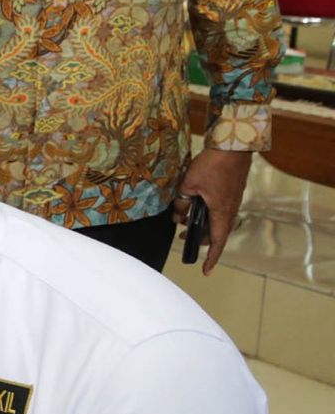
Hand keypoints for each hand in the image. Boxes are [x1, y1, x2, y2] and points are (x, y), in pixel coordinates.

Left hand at [171, 148, 252, 274]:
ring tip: (183, 216)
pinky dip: (205, 211)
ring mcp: (232, 199)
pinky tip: (193, 202)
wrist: (233, 143)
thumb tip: (180, 212)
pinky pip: (218, 208)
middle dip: (198, 237)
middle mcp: (230, 208)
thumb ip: (182, 202)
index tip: (205, 270)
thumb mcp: (189, 185)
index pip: (216, 241)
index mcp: (222, 212)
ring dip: (199, 221)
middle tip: (182, 236)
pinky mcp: (231, 190)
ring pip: (215, 219)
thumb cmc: (213, 164)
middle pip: (214, 232)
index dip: (211, 257)